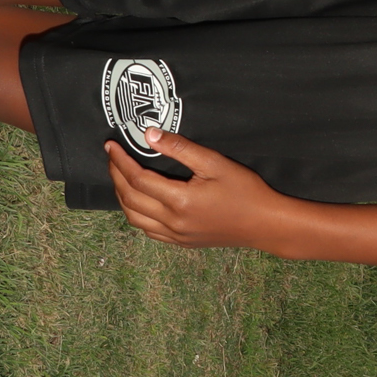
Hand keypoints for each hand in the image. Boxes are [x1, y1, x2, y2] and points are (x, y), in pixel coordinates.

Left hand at [106, 132, 286, 248]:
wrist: (265, 224)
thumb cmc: (245, 191)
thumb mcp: (214, 162)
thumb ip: (180, 148)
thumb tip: (149, 134)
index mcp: (179, 201)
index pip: (137, 178)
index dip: (120, 161)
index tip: (111, 146)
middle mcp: (173, 222)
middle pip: (130, 198)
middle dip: (116, 176)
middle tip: (112, 157)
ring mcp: (176, 236)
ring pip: (134, 218)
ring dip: (122, 197)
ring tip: (121, 177)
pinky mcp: (181, 242)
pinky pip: (148, 230)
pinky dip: (136, 214)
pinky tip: (139, 201)